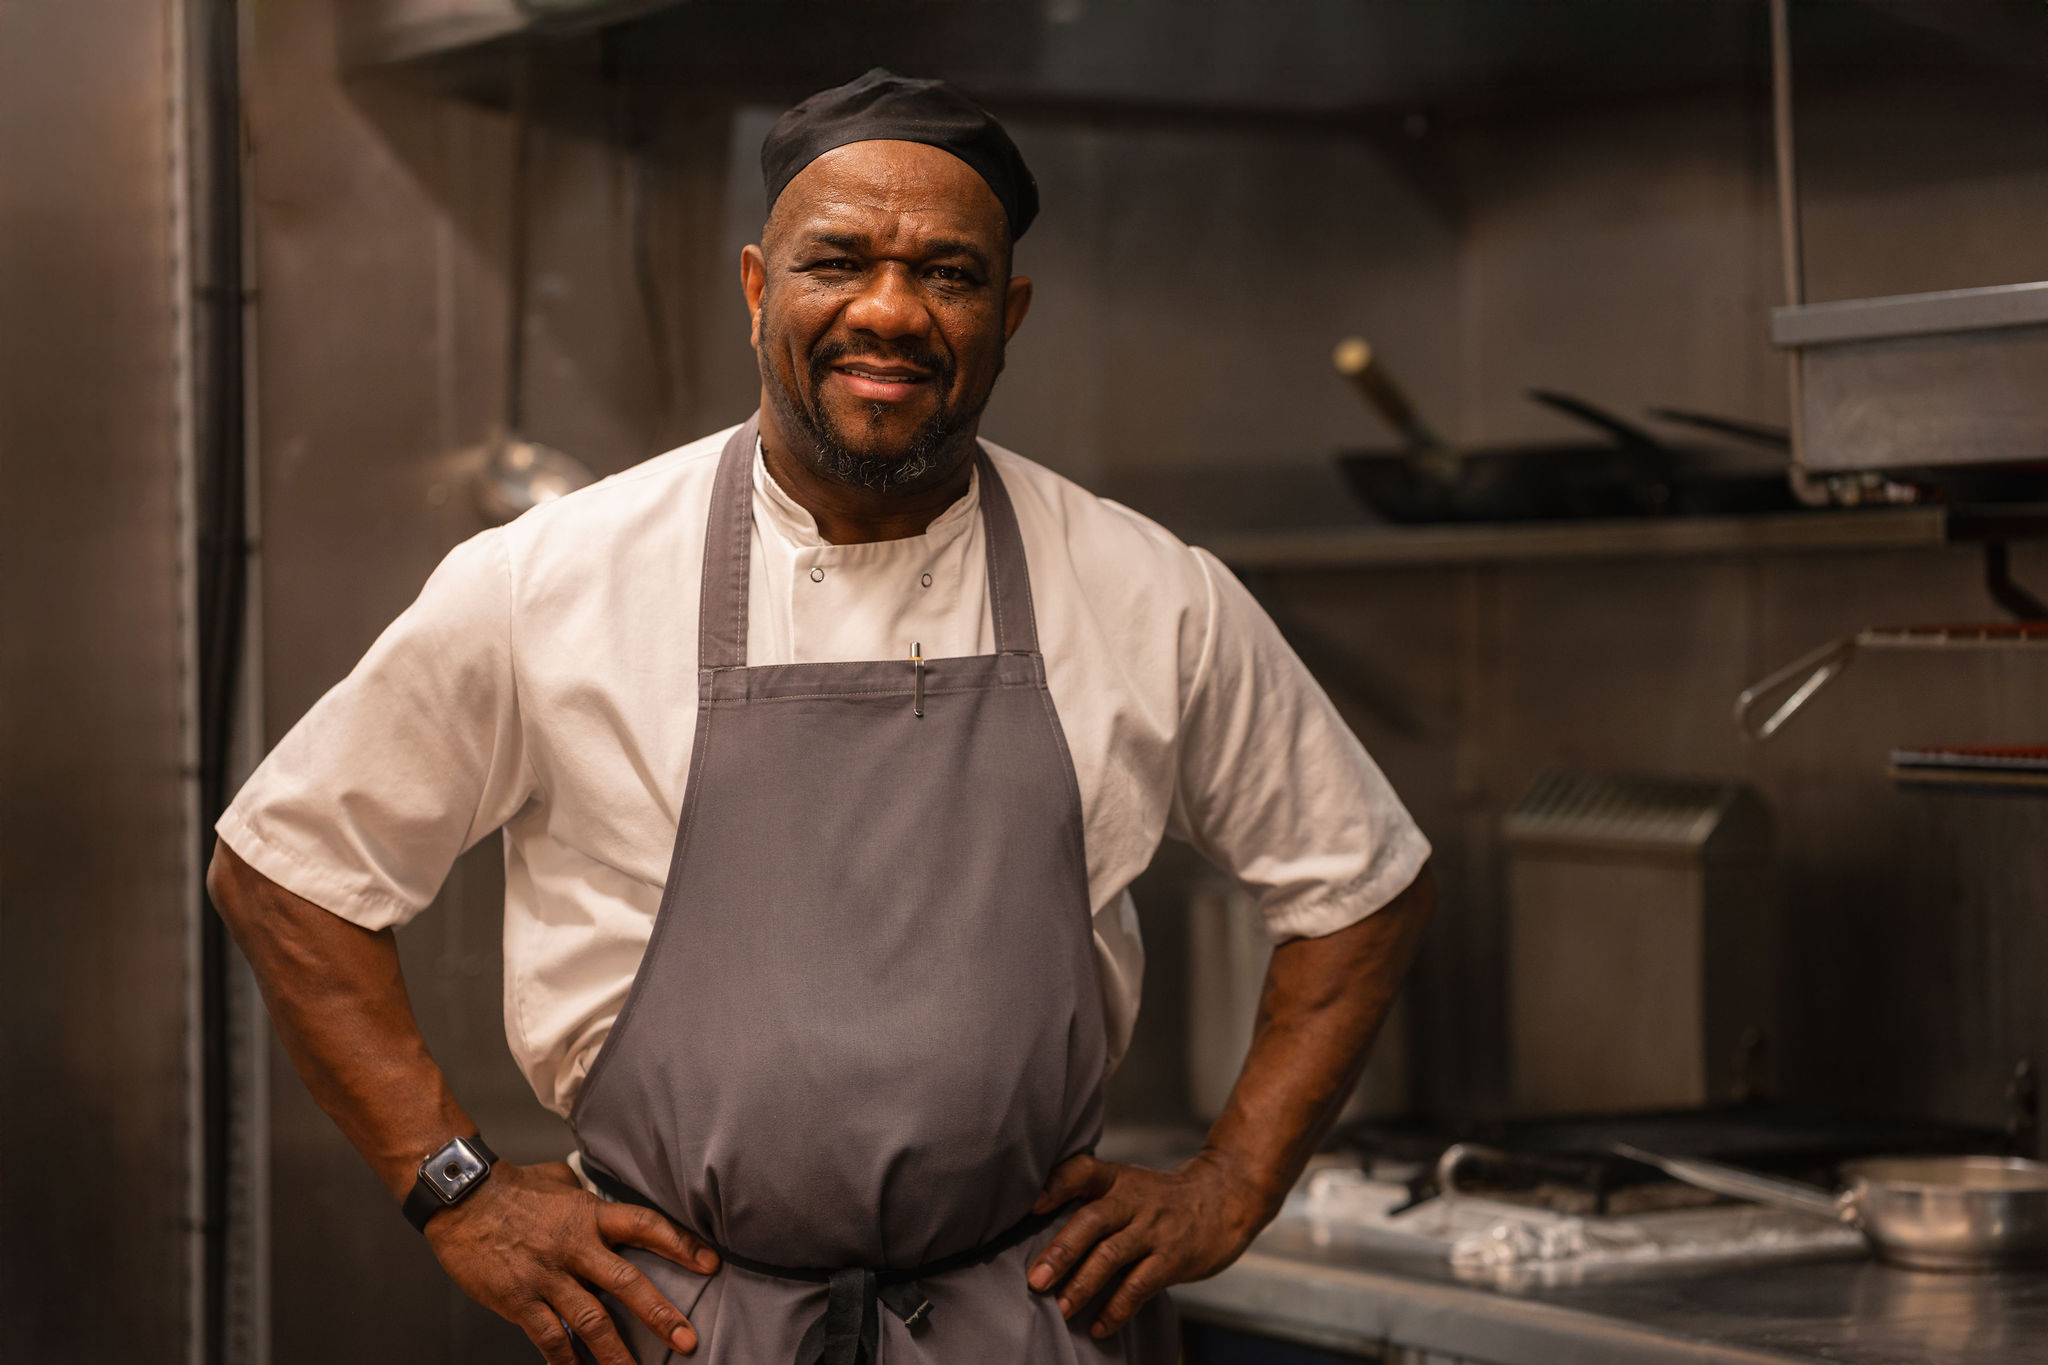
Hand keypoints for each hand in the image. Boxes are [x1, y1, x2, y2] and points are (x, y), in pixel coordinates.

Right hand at [423, 1160, 718, 1364]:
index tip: (710, 1264)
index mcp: (589, 1214)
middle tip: (687, 1340)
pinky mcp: (519, 1299)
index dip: (680, 1245)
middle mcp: (575, 1247)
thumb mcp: (557, 1179)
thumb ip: (582, 1192)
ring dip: (616, 1352)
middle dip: (660, 1314)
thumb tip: (592, 1188)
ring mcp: (547, 1276)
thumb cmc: (510, 1187)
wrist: (461, 1197)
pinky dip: (566, 1359)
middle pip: (626, 1282)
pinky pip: (549, 1336)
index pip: (645, 1226)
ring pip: (591, 1319)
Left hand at [1025, 1151, 1272, 1337]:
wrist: (1225, 1199)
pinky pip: (1139, 1286)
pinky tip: (1098, 1327)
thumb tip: (1038, 1221)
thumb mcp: (1129, 1185)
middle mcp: (1133, 1200)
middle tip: (1036, 1280)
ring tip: (1061, 1308)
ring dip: (1083, 1284)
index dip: (1056, 1185)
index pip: (1082, 1171)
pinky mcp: (1172, 1258)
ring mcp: (1154, 1230)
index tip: (1030, 1206)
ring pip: (1112, 1256)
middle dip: (1061, 1252)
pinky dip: (1116, 1309)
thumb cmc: (1163, 1199)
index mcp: (1117, 1180)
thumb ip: (1092, 1199)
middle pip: (1091, 1221)